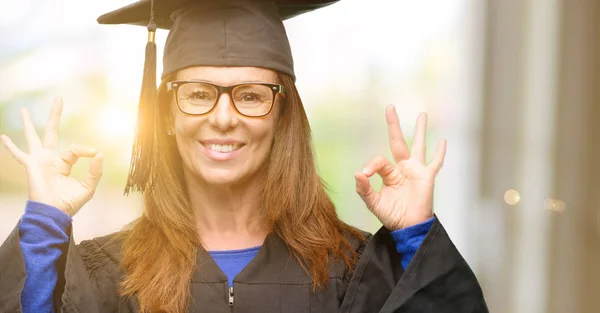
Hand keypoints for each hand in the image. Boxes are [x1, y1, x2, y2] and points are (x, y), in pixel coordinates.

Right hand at [0, 97, 103, 216]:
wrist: (53, 214)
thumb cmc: (69, 204)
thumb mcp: (88, 188)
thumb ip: (95, 171)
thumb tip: (100, 154)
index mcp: (63, 164)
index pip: (75, 149)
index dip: (86, 150)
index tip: (95, 154)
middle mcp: (50, 160)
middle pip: (52, 132)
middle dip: (54, 116)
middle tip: (59, 98)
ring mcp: (38, 162)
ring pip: (33, 137)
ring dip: (27, 123)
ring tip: (23, 109)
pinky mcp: (31, 167)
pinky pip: (20, 154)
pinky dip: (11, 147)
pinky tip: (3, 137)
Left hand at [354, 105, 445, 230]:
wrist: (408, 227)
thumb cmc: (392, 215)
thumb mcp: (373, 202)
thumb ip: (363, 189)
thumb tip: (357, 173)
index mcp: (388, 173)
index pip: (379, 160)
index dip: (371, 164)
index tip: (365, 174)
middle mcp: (402, 168)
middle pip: (397, 141)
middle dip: (394, 125)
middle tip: (390, 107)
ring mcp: (416, 171)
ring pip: (418, 145)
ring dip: (420, 130)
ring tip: (422, 114)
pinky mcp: (427, 178)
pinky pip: (435, 163)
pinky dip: (440, 153)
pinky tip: (443, 141)